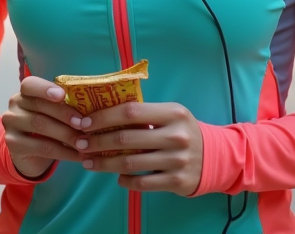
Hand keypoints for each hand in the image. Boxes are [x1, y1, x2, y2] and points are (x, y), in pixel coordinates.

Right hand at [1, 76, 88, 178]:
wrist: (32, 155)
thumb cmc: (50, 127)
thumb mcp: (55, 113)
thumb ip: (66, 105)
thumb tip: (93, 106)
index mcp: (26, 92)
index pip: (30, 84)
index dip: (46, 88)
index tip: (62, 95)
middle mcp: (15, 104)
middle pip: (39, 105)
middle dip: (64, 114)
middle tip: (84, 124)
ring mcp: (11, 124)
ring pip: (40, 125)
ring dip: (66, 134)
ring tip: (85, 142)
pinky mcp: (13, 144)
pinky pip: (42, 147)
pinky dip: (64, 152)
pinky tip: (78, 155)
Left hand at [75, 101, 203, 194]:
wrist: (215, 156)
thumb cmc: (182, 131)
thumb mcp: (170, 114)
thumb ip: (144, 113)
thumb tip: (102, 113)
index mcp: (173, 113)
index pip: (130, 112)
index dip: (103, 117)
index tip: (84, 123)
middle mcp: (176, 136)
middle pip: (126, 139)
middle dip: (97, 142)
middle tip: (80, 144)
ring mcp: (177, 160)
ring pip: (130, 163)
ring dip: (104, 163)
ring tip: (89, 162)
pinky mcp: (177, 181)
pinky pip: (142, 183)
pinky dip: (125, 181)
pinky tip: (116, 177)